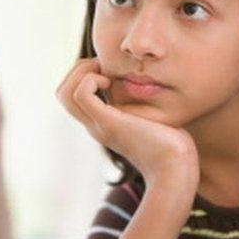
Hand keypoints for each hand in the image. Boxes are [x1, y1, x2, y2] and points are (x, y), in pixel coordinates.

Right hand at [56, 59, 198, 195]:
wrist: (176, 171)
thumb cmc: (174, 147)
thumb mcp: (156, 120)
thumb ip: (148, 106)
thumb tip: (153, 89)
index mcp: (103, 124)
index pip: (73, 96)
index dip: (85, 75)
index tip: (111, 70)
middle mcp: (95, 125)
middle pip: (62, 93)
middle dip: (78, 70)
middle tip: (105, 68)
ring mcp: (99, 125)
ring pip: (63, 93)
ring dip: (82, 72)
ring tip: (106, 74)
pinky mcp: (108, 123)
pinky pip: (81, 94)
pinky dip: (92, 79)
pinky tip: (111, 83)